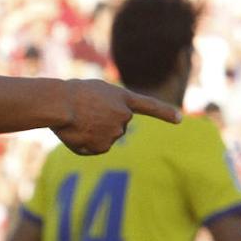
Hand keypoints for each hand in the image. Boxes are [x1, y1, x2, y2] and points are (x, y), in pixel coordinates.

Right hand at [53, 80, 180, 154]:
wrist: (60, 104)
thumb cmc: (69, 95)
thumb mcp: (93, 92)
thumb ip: (105, 107)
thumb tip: (100, 130)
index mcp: (123, 98)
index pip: (149, 106)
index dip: (164, 113)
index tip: (180, 119)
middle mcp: (124, 115)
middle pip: (116, 125)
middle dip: (102, 122)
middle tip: (82, 113)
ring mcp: (116, 132)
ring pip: (105, 138)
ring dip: (91, 133)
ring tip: (76, 121)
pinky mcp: (104, 146)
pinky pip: (95, 148)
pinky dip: (85, 144)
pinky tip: (76, 133)